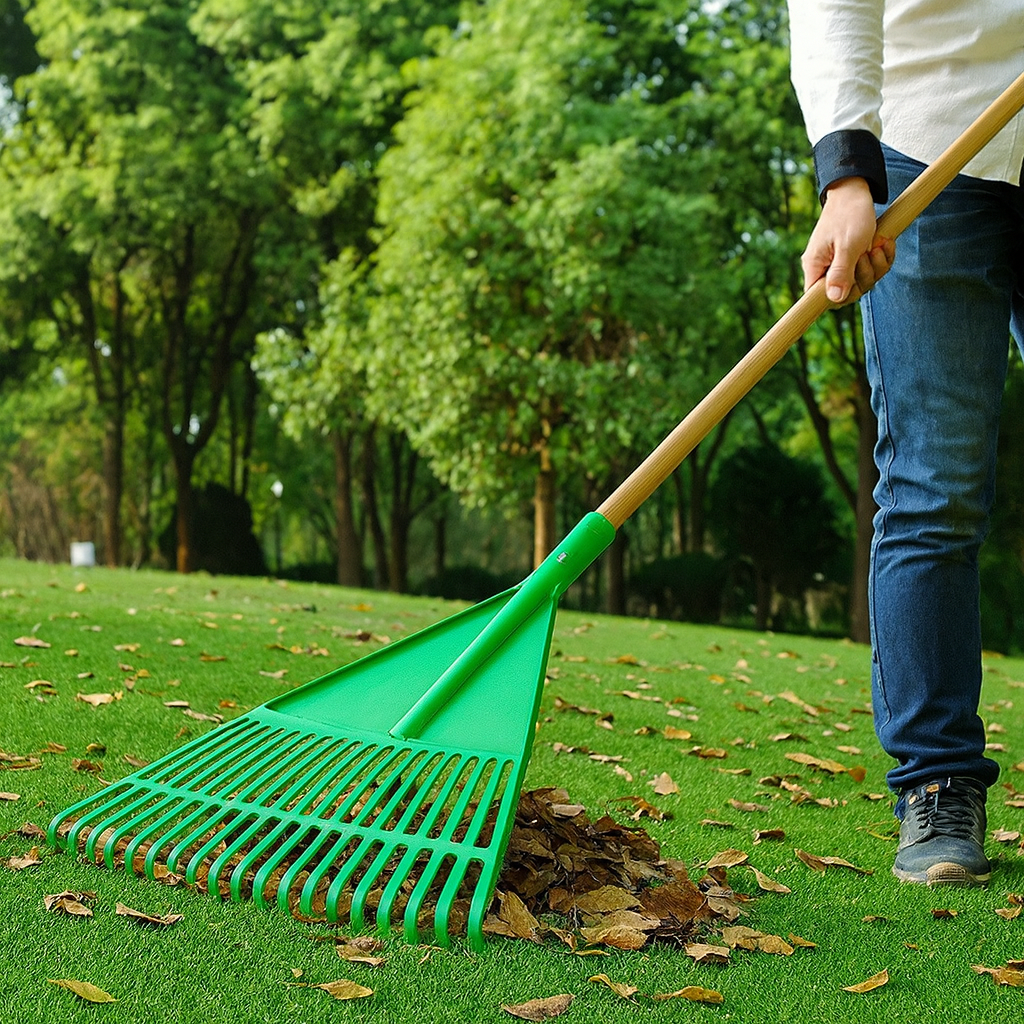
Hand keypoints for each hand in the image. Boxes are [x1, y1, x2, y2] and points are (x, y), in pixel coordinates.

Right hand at [801, 177, 895, 305]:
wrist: (854, 190)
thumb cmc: (849, 215)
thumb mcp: (848, 245)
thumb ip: (841, 273)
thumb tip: (834, 299)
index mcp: (815, 266)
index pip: (819, 297)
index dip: (838, 298)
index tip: (853, 286)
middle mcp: (823, 268)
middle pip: (845, 292)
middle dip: (865, 277)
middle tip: (869, 254)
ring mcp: (838, 264)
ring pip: (860, 282)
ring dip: (876, 265)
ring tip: (878, 244)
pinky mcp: (852, 258)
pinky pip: (869, 270)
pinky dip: (880, 259)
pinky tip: (883, 244)